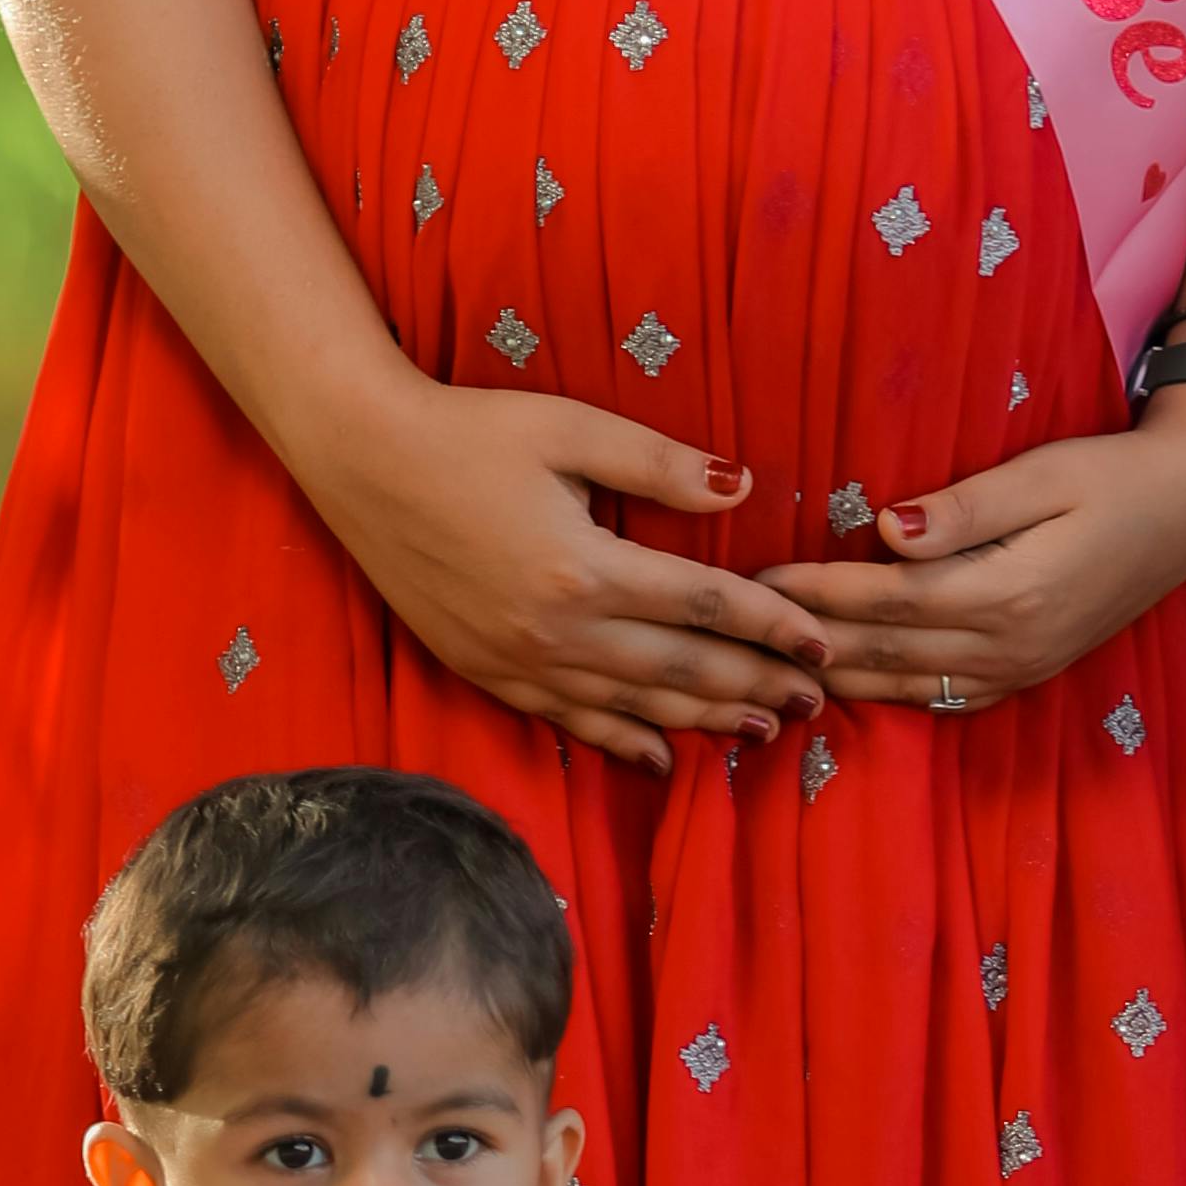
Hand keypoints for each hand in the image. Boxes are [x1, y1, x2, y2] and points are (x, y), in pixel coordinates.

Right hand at [316, 374, 829, 770]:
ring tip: (764, 729)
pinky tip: (664, 756)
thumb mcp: (570, 428)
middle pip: (681, 670)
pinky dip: (623, 742)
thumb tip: (745, 487)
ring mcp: (518, 661)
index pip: (706, 606)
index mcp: (586, 568)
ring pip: (633, 707)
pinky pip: (569, 721)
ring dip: (704, 721)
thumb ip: (660, 464)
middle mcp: (557, 630)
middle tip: (818, 701)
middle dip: (756, 686)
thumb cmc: (469, 432)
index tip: (824, 644)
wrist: (361, 461)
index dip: (773, 627)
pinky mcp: (485, 672)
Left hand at [768, 386, 1185, 715]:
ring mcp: (1020, 669)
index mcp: (1008, 592)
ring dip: (835, 678)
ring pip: (906, 685)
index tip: (756, 575)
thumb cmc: (1112, 476)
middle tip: (737, 630)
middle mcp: (1010, 646)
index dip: (816, 590)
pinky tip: (845, 687)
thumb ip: (964, 508)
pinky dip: (886, 695)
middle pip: (884, 651)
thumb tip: (885, 529)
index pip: (886, 599)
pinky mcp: (1027, 673)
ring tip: (767, 668)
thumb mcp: (1043, 475)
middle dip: (806, 642)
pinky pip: (942, 699)